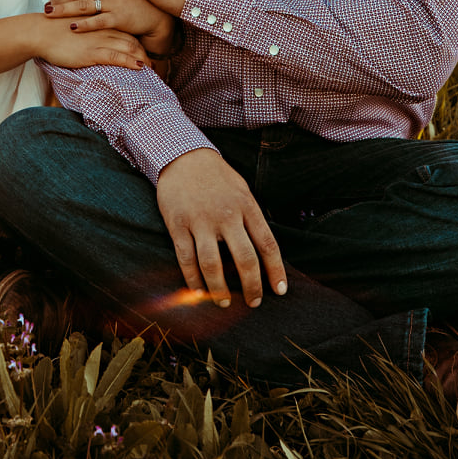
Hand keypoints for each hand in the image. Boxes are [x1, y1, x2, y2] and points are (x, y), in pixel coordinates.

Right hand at [31, 14, 150, 70]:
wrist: (40, 31)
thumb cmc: (53, 28)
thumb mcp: (74, 24)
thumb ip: (85, 28)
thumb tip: (88, 37)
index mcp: (100, 20)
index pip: (126, 30)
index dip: (138, 41)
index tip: (145, 51)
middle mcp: (104, 28)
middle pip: (132, 38)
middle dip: (145, 51)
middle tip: (154, 63)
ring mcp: (100, 39)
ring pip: (129, 47)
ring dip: (143, 59)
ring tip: (152, 69)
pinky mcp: (93, 51)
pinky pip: (117, 56)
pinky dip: (130, 62)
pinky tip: (140, 67)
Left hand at [47, 0, 175, 51]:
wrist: (157, 16)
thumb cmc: (136, 0)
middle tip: (45, 6)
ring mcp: (115, 1)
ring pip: (83, 5)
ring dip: (64, 10)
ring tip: (51, 14)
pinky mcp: (119, 17)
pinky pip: (97, 21)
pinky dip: (84, 25)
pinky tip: (72, 28)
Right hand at [155, 148, 286, 309]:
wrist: (182, 155)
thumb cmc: (216, 176)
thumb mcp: (242, 190)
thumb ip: (251, 217)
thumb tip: (263, 250)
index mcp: (246, 206)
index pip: (267, 244)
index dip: (276, 271)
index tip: (279, 291)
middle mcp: (226, 215)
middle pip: (244, 259)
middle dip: (252, 286)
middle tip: (254, 302)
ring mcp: (200, 220)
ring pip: (212, 264)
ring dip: (220, 290)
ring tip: (224, 303)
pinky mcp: (177, 224)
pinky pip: (186, 258)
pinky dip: (192, 279)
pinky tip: (198, 291)